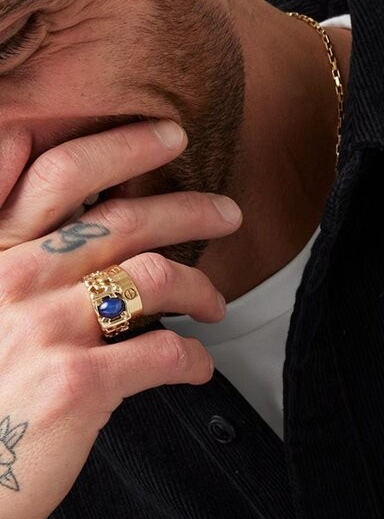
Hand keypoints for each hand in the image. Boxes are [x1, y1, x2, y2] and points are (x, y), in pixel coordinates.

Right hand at [0, 119, 242, 518]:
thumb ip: (20, 270)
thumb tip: (79, 243)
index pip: (57, 173)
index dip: (120, 146)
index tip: (168, 136)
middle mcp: (15, 280)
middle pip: (123, 218)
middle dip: (189, 208)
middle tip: (227, 213)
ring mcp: (46, 329)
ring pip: (154, 278)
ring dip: (200, 288)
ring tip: (216, 304)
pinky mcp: (80, 383)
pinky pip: (165, 352)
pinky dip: (194, 359)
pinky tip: (198, 368)